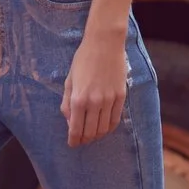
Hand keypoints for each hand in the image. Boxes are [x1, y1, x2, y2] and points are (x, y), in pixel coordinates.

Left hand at [61, 29, 127, 146]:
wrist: (104, 44)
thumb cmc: (83, 60)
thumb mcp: (69, 80)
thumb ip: (67, 103)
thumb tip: (70, 121)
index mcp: (78, 98)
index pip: (76, 129)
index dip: (74, 140)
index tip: (72, 144)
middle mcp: (94, 102)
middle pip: (90, 132)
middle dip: (85, 140)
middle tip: (81, 141)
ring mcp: (109, 100)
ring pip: (103, 128)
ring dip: (97, 135)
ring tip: (92, 135)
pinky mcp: (120, 96)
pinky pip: (115, 119)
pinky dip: (109, 127)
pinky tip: (104, 128)